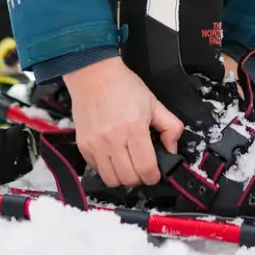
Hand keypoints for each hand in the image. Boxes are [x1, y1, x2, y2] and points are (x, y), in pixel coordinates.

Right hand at [61, 56, 183, 186]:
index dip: (154, 176)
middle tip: (142, 166)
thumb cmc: (124, 86)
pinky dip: (107, 168)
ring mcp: (95, 144)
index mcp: (134, 128)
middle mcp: (113, 140)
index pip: (146, 169)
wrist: (93, 74)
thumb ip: (170, 127)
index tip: (155, 172)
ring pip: (111, 180)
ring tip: (127, 164)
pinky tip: (112, 156)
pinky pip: (97, 170)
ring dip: (122, 177)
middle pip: (129, 179)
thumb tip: (171, 150)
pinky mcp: (83, 146)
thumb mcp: (154, 103)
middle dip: (140, 177)